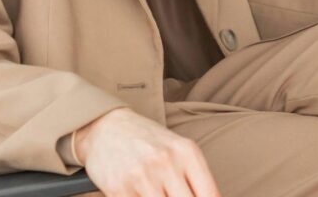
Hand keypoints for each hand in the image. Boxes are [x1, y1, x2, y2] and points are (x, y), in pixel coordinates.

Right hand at [75, 107, 220, 196]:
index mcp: (187, 152)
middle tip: (173, 195)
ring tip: (159, 193)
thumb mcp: (178, 149)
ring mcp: (142, 176)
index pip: (209, 193)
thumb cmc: (148, 141)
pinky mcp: (118, 189)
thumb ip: (195, 177)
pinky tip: (141, 194)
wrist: (107, 127)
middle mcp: (167, 162)